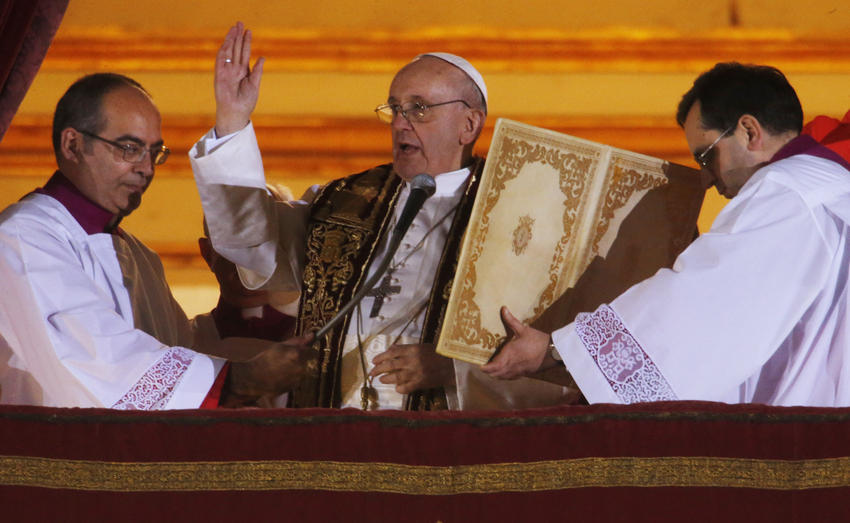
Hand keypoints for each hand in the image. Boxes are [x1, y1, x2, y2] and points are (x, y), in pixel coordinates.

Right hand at [214, 21, 264, 136]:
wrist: (237, 112)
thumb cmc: (246, 102)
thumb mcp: (255, 84)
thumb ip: (258, 71)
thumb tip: (263, 57)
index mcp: (244, 71)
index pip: (245, 53)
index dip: (246, 42)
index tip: (249, 31)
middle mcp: (235, 69)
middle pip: (237, 49)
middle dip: (238, 36)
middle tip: (240, 23)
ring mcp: (227, 71)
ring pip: (229, 51)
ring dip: (231, 39)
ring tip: (234, 28)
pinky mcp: (219, 74)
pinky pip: (221, 59)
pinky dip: (224, 49)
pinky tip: (228, 40)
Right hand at [225, 333, 313, 400]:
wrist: (253, 379)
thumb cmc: (265, 360)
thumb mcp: (280, 346)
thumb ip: (298, 341)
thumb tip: (312, 335)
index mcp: (297, 355)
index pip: (313, 352)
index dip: (308, 350)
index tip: (303, 350)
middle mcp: (301, 368)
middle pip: (308, 362)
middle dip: (301, 360)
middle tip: (287, 359)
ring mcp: (298, 379)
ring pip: (303, 372)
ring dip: (296, 369)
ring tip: (281, 368)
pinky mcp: (294, 387)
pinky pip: (296, 380)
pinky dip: (291, 377)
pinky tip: (280, 376)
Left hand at [369, 343, 453, 393]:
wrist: (453, 366)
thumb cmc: (438, 354)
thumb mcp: (422, 346)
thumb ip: (406, 349)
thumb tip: (390, 351)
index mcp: (414, 349)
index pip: (392, 352)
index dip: (381, 357)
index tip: (374, 361)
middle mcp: (413, 361)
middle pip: (390, 365)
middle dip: (378, 369)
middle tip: (372, 372)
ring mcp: (416, 373)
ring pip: (395, 377)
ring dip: (386, 379)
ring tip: (381, 379)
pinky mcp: (421, 384)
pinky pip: (405, 388)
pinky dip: (399, 388)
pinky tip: (397, 387)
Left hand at [481, 306, 553, 379]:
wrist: (553, 352)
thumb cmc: (538, 340)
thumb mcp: (523, 329)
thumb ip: (511, 320)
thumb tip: (503, 309)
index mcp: (510, 354)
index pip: (494, 366)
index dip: (486, 368)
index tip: (480, 366)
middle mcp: (512, 364)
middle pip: (496, 373)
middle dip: (489, 371)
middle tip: (484, 367)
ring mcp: (519, 370)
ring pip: (503, 377)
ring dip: (496, 374)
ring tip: (492, 369)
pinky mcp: (525, 373)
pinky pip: (511, 377)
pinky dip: (505, 376)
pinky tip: (505, 371)